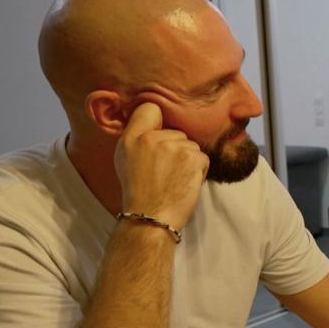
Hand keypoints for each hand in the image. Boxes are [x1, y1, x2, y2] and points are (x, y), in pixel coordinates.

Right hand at [113, 102, 209, 230]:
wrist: (150, 218)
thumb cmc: (139, 193)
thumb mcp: (126, 159)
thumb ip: (137, 137)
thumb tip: (154, 122)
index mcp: (132, 137)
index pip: (150, 109)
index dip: (159, 121)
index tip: (160, 135)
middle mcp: (152, 138)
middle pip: (177, 132)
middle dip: (176, 149)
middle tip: (165, 172)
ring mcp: (174, 147)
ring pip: (191, 146)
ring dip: (188, 162)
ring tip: (174, 179)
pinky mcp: (193, 159)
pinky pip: (203, 158)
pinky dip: (199, 171)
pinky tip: (184, 183)